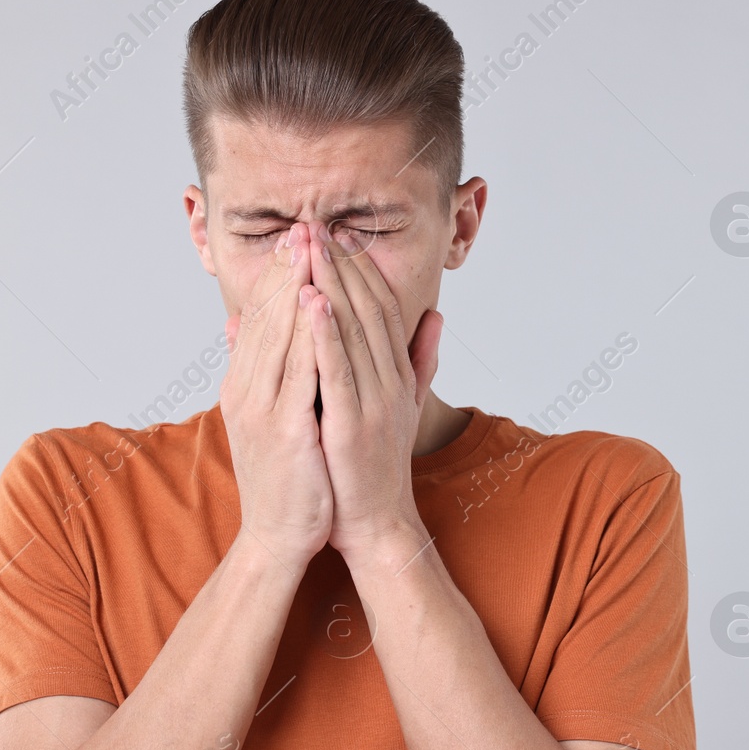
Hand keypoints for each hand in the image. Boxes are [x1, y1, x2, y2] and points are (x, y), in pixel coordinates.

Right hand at [219, 224, 332, 565]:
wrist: (280, 536)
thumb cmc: (289, 477)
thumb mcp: (273, 415)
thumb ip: (264, 370)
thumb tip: (244, 327)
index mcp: (248, 383)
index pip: (262, 316)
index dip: (280, 274)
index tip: (299, 236)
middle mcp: (246, 388)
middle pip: (266, 315)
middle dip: (286, 267)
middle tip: (304, 224)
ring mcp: (261, 407)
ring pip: (278, 334)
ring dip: (294, 286)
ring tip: (309, 246)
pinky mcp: (283, 427)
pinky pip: (296, 371)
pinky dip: (306, 334)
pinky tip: (316, 302)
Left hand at [299, 221, 442, 562]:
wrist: (378, 526)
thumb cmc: (379, 469)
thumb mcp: (404, 407)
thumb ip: (420, 361)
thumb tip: (437, 317)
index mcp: (398, 376)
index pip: (384, 308)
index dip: (363, 269)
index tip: (339, 235)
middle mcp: (390, 382)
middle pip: (368, 309)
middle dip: (342, 264)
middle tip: (317, 224)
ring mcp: (373, 402)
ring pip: (352, 331)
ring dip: (332, 283)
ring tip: (311, 246)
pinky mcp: (352, 425)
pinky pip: (337, 370)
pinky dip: (324, 332)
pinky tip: (310, 299)